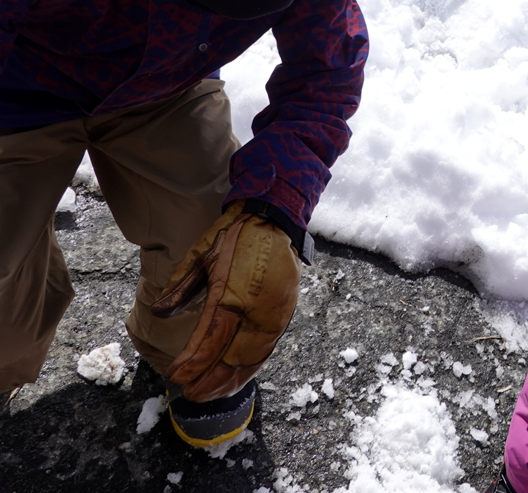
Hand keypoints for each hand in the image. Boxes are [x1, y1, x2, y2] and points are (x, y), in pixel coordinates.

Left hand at [150, 200, 301, 401]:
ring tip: (214, 394)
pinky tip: (241, 376)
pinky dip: (253, 365)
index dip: (193, 364)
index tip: (176, 378)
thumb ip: (182, 286)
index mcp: (231, 295)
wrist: (274, 218)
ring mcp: (273, 314)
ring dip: (232, 378)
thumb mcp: (203, 254)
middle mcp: (255, 310)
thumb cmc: (235, 234)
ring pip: (252, 357)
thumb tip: (158, 313)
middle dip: (210, 380)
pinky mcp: (283, 312)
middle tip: (191, 395)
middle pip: (231, 357)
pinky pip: (268, 347)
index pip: (209, 341)